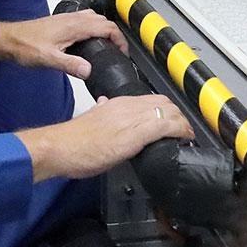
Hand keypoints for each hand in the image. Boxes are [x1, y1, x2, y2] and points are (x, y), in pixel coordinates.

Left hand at [0, 11, 126, 79]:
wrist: (7, 39)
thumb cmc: (24, 46)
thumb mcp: (48, 59)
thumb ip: (70, 65)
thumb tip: (89, 71)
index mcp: (74, 26)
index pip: (107, 27)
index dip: (120, 39)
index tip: (123, 52)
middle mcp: (72, 19)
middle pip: (103, 21)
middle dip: (114, 34)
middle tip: (118, 51)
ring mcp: (66, 18)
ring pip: (94, 18)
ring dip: (104, 29)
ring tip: (107, 46)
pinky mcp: (60, 21)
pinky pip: (84, 20)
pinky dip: (93, 27)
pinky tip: (88, 41)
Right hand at [16, 95, 192, 182]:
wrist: (60, 147)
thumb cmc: (71, 140)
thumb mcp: (89, 119)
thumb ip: (100, 110)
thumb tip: (103, 106)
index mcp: (116, 103)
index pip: (149, 99)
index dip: (165, 110)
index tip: (170, 121)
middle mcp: (126, 106)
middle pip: (163, 102)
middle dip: (178, 115)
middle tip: (183, 129)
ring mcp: (132, 118)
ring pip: (168, 111)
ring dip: (182, 123)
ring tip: (186, 135)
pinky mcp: (135, 134)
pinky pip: (166, 126)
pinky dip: (180, 131)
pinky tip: (184, 138)